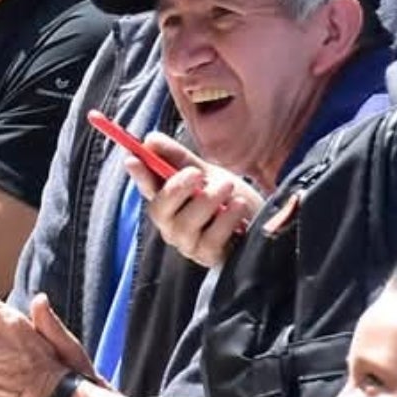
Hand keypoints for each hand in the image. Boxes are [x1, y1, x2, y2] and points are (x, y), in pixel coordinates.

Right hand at [122, 134, 258, 269]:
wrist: (263, 222)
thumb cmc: (229, 198)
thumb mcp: (206, 173)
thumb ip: (178, 158)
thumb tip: (150, 140)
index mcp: (168, 201)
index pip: (146, 187)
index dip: (138, 175)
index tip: (134, 158)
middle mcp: (171, 224)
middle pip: (160, 209)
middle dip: (176, 189)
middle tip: (197, 173)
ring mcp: (188, 243)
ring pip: (186, 223)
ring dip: (208, 200)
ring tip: (227, 186)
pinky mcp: (208, 256)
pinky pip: (210, 238)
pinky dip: (226, 219)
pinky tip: (238, 206)